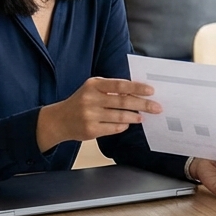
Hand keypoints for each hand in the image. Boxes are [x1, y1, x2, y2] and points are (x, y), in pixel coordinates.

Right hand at [39, 77, 159, 147]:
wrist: (59, 120)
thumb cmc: (81, 102)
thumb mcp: (93, 89)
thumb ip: (111, 90)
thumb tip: (137, 93)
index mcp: (93, 85)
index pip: (120, 85)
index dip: (137, 88)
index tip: (151, 91)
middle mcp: (90, 99)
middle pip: (123, 102)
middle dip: (143, 105)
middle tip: (156, 107)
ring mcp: (90, 115)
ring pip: (120, 117)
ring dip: (135, 117)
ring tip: (142, 116)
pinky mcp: (90, 130)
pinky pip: (113, 128)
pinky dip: (123, 126)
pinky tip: (127, 124)